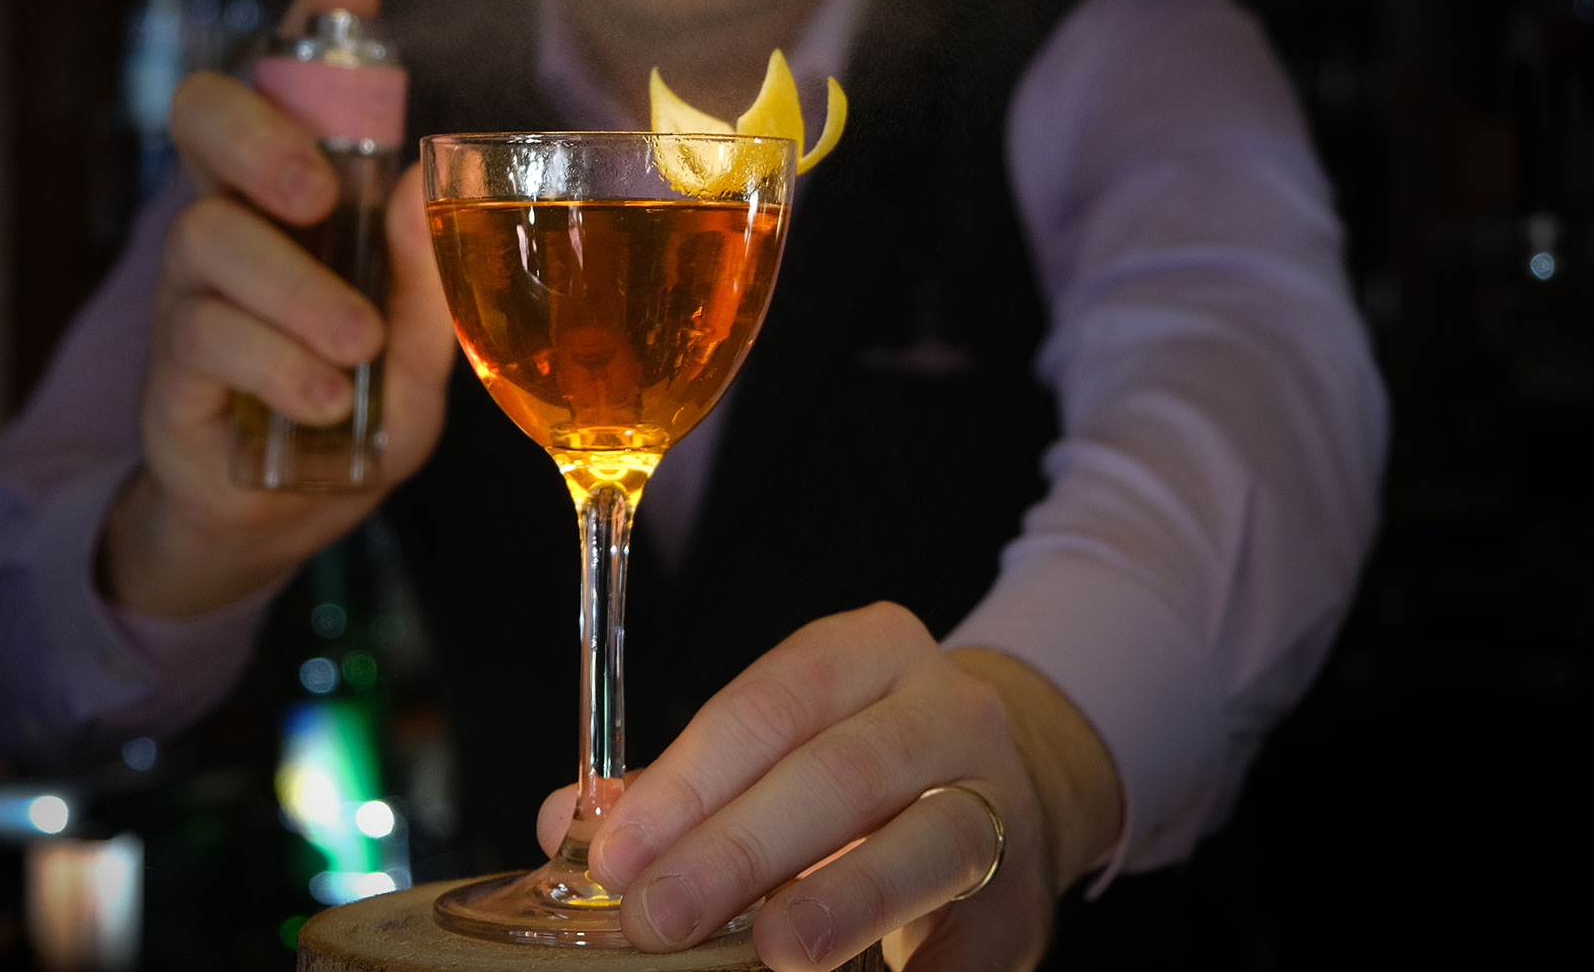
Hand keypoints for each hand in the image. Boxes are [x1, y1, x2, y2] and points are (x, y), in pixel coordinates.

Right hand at [101, 0, 456, 617]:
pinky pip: (203, 336)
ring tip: (354, 344)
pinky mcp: (169, 370)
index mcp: (297, 198)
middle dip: (257, 130)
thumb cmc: (356, 416)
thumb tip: (426, 183)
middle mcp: (235, 221)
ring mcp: (191, 292)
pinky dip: (274, 362)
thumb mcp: (419, 355)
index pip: (286, 85)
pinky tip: (322, 397)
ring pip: (206, 236)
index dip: (306, 31)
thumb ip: (425, 279)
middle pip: (200, 114)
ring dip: (292, 289)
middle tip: (317, 190)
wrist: (280, 525)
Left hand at [536, 603, 1120, 970]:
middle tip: (657, 918)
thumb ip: (676, 786)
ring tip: (771, 951)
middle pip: (839, 772)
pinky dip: (907, 962)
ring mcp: (1001, 799)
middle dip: (738, 850)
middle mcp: (946, 710)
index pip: (769, 704)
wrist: (1008, 792)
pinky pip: (967, 932)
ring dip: (840, 902)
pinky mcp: (1024, 896)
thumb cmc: (857, 771)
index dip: (687, 781)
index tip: (617, 855)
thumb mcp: (774, 748)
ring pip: (926, 843)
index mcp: (869, 653)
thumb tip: (568, 825)